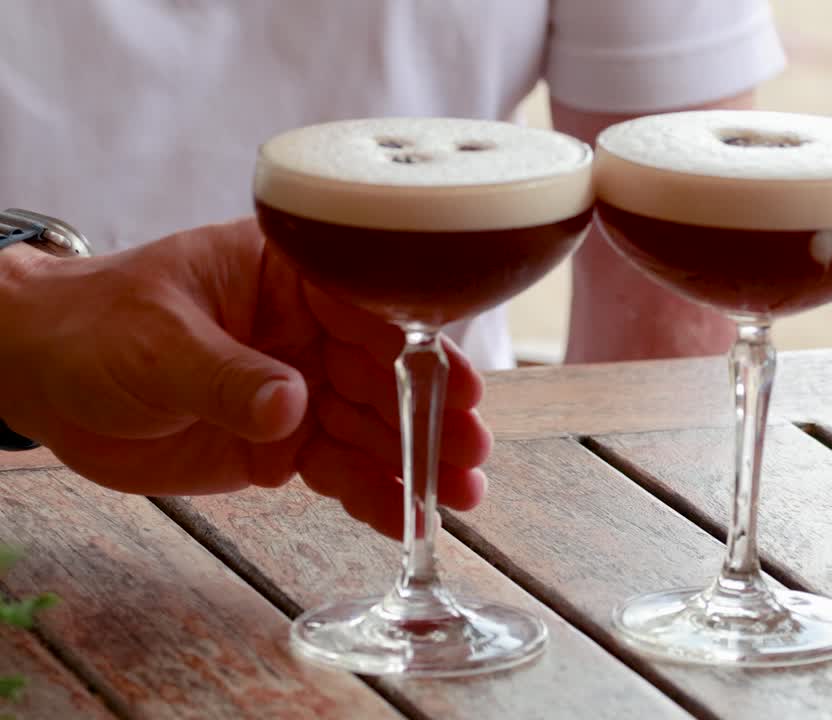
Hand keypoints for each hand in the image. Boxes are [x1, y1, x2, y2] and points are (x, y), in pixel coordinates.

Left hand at [0, 218, 491, 537]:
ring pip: (370, 429)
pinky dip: (370, 494)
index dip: (416, 350)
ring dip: (414, 463)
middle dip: (429, 415)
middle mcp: (308, 332)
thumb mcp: (158, 343)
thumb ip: (227, 375)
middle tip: (471, 453)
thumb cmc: (95, 327)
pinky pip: (338, 469)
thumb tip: (294, 406)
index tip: (459, 387)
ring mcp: (300, 391)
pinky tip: (406, 518)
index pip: (368, 309)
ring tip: (457, 497)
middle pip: (384, 376)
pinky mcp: (284, 444)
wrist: (44, 378)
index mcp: (288, 278)